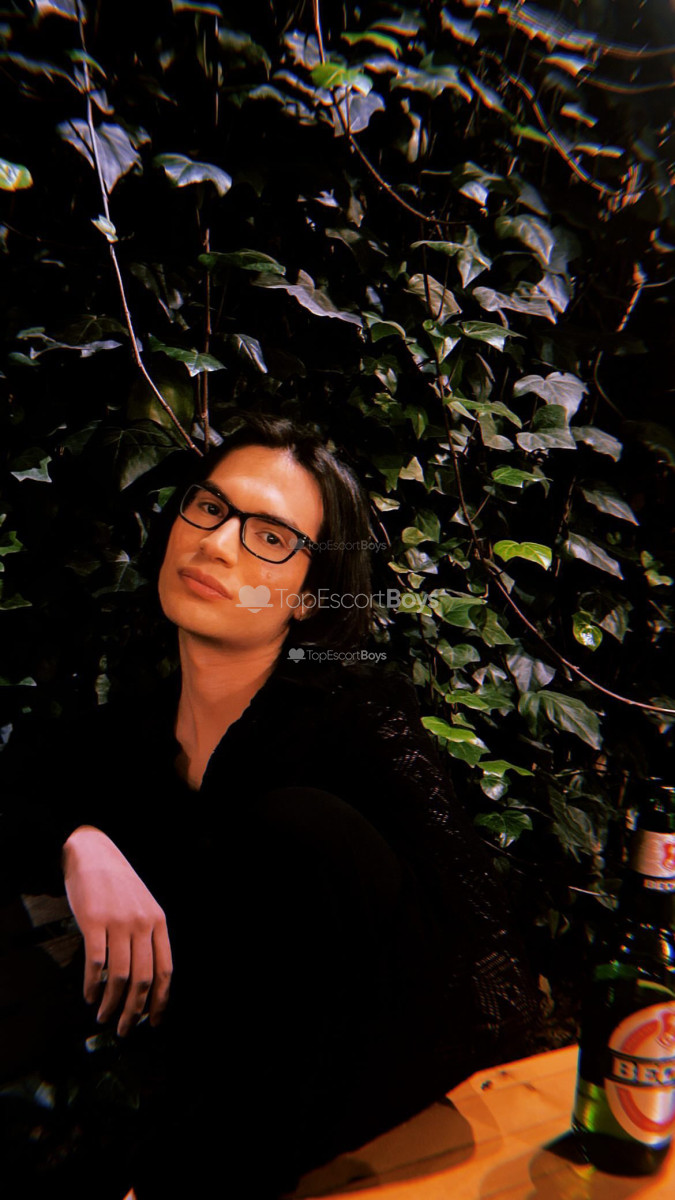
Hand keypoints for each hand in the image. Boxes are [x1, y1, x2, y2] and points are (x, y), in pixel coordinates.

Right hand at [62, 825, 172, 1036]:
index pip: (165, 970)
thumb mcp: (143, 906)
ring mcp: (118, 923)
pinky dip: (93, 985)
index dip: (160, 1000)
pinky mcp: (94, 922)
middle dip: (134, 1011)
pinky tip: (89, 994)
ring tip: (102, 1015)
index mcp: (158, 922)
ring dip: (111, 1003)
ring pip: (120, 976)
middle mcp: (142, 924)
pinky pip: (96, 963)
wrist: (93, 853)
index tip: (153, 1022)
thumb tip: (145, 980)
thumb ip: (147, 936)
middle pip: (143, 979)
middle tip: (123, 1029)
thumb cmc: (117, 884)